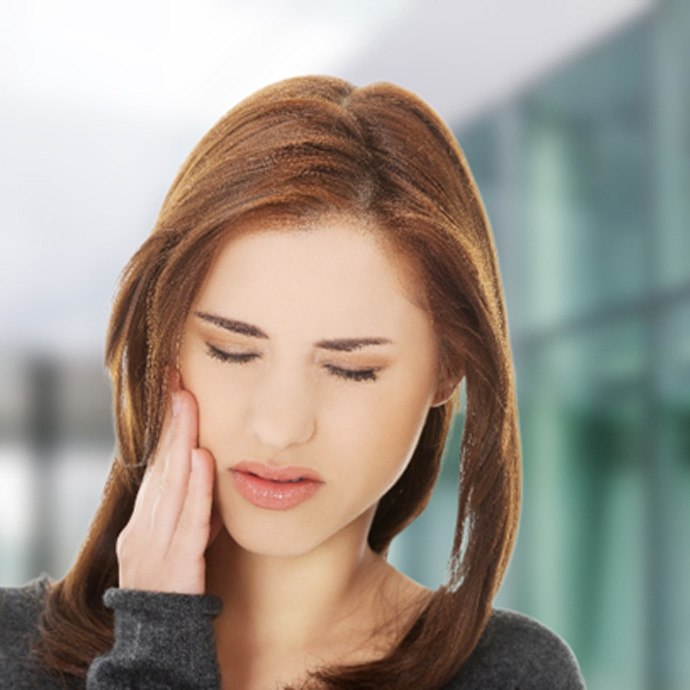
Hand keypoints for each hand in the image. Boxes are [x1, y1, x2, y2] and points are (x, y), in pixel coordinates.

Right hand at [116, 377, 220, 593]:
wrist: (161, 638)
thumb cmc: (177, 582)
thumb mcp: (180, 537)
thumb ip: (191, 504)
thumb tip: (207, 464)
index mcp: (145, 518)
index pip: (156, 464)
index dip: (166, 426)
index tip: (174, 388)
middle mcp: (144, 526)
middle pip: (160, 466)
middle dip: (170, 421)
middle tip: (177, 379)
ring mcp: (156, 545)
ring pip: (170, 485)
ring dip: (178, 440)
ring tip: (186, 403)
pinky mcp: (176, 565)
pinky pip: (187, 521)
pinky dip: (194, 488)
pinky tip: (200, 459)